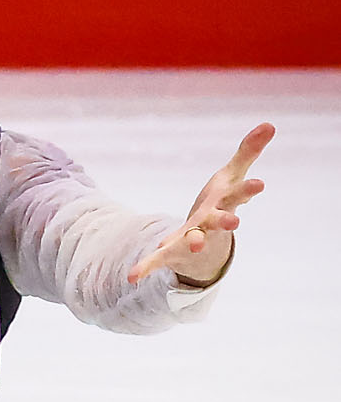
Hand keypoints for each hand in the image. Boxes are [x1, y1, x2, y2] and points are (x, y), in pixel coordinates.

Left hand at [128, 122, 274, 287]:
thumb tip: (270, 124)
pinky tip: (132, 277)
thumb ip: (247, 153)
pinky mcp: (173, 252)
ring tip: (195, 245)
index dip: (248, 189)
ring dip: (195, 242)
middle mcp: (211, 225)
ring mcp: (193, 240)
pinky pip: (159, 260)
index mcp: (224, 205)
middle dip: (226, 221)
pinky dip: (147, 267)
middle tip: (236, 222)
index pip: (238, 195)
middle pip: (220, 222)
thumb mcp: (230, 178)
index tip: (259, 184)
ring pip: (194, 241)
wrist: (205, 249)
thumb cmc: (219, 207)